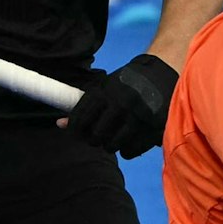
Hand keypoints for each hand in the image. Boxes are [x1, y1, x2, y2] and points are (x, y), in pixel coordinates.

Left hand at [59, 53, 177, 157]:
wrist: (163, 72)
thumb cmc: (128, 82)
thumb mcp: (105, 87)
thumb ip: (85, 106)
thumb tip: (60, 124)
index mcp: (107, 91)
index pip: (81, 118)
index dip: (75, 130)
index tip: (77, 133)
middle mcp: (122, 102)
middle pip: (96, 136)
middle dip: (94, 139)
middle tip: (98, 137)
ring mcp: (139, 116)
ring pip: (112, 145)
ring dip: (110, 145)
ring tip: (114, 138)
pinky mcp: (154, 127)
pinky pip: (130, 151)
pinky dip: (127, 149)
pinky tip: (129, 140)